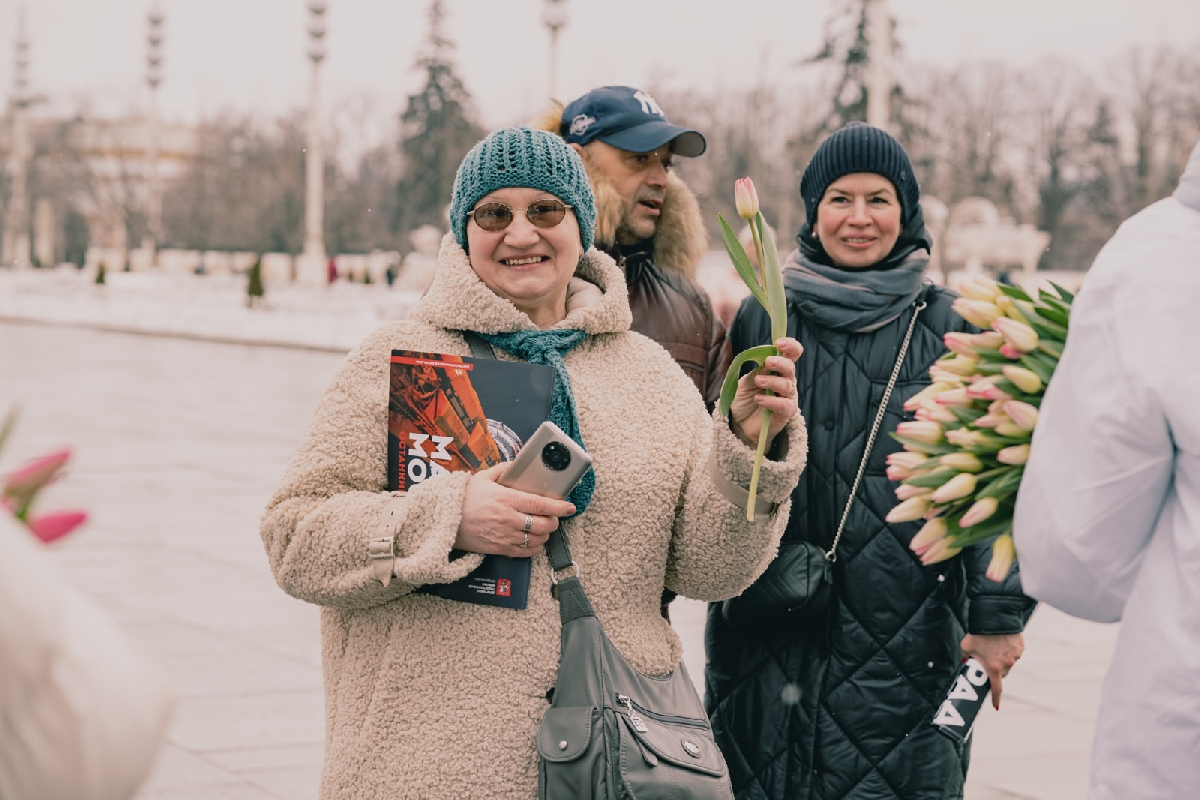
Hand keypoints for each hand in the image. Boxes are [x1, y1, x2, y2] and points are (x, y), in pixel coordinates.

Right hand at [455, 464, 575, 557]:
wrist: (443, 521)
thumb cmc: (463, 498)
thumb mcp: (482, 478)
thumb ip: (503, 470)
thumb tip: (517, 465)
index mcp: (506, 499)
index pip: (540, 504)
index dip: (558, 507)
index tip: (569, 507)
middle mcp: (508, 519)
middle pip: (543, 525)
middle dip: (554, 521)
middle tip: (553, 516)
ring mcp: (504, 536)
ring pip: (537, 540)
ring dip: (545, 534)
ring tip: (543, 527)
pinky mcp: (499, 549)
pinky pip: (525, 553)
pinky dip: (534, 548)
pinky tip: (533, 540)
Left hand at [729, 337, 802, 448]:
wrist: (739, 424)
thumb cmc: (745, 399)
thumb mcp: (746, 382)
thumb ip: (757, 372)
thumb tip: (766, 360)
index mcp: (778, 369)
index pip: (792, 354)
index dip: (790, 346)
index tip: (779, 343)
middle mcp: (786, 381)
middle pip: (790, 368)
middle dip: (780, 363)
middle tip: (768, 361)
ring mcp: (787, 397)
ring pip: (787, 386)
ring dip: (772, 382)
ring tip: (758, 382)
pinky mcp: (785, 413)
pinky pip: (784, 405)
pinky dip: (771, 401)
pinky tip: (759, 399)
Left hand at [961, 632, 1024, 709]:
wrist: (994, 617)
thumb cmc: (978, 633)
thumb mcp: (967, 647)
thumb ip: (967, 658)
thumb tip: (966, 663)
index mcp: (993, 667)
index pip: (996, 688)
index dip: (996, 699)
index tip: (996, 707)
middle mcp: (1006, 664)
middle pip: (1003, 674)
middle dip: (996, 672)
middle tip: (989, 662)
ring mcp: (1015, 656)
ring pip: (1009, 663)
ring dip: (1002, 659)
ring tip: (994, 646)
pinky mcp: (1020, 647)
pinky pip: (1014, 653)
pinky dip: (1009, 650)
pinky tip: (1001, 640)